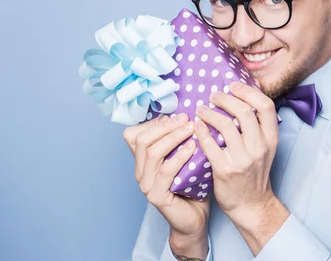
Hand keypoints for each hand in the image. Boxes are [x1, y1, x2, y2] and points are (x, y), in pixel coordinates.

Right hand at [123, 114, 209, 257]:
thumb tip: (190, 113)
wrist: (195, 217)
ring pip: (152, 152)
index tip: (176, 116)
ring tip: (191, 129)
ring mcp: (146, 184)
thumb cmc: (193, 185)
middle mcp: (140, 171)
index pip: (134, 134)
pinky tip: (193, 147)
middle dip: (165, 125)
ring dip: (173, 136)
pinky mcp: (156, 196)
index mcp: (143, 160)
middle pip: (142, 139)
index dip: (154, 122)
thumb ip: (182, 139)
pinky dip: (179, 156)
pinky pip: (166, 171)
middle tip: (187, 118)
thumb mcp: (186, 157)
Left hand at [194, 81, 279, 217]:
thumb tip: (242, 96)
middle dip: (225, 98)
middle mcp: (259, 147)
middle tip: (213, 95)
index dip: (248, 92)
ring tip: (201, 109)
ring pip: (225, 125)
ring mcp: (243, 159)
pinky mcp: (225, 169)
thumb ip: (257, 126)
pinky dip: (201, 131)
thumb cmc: (255, 172)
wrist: (251, 204)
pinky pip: (210, 144)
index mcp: (271, 139)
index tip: (233, 86)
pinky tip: (196, 126)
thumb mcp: (265, 147)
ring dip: (210, 113)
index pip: (266, 106)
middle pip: (244, 111)